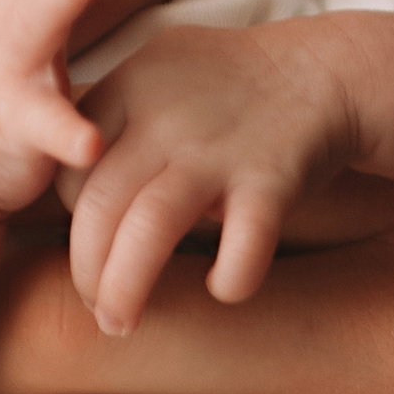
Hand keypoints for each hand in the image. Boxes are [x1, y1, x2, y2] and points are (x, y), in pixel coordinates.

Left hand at [66, 20, 356, 336]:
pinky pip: (242, 245)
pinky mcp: (272, 179)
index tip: (98, 243)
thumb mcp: (158, 72)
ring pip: (149, 229)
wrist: (324, 69)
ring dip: (126, 288)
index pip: (70, 173)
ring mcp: (218, 150)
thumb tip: (69, 183)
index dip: (74, 221)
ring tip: (121, 324)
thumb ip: (113, 118)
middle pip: (97, 208)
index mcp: (129, 91)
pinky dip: (229, 279)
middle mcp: (165, 119)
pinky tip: (223, 287)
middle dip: (86, 272)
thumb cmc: (231, 85)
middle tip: (98, 309)